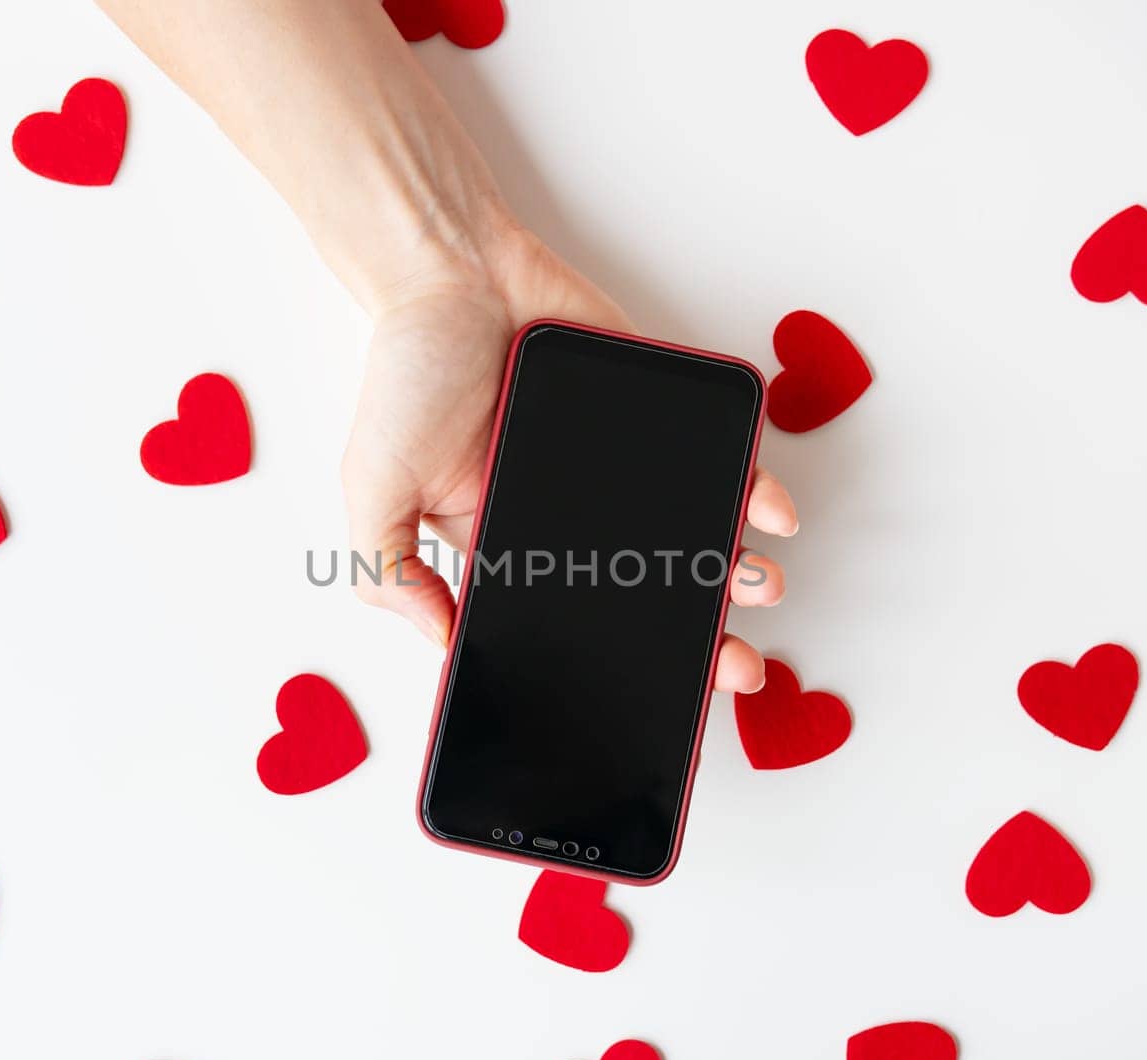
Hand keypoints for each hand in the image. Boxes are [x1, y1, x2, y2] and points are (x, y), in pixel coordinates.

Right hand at [341, 227, 796, 692]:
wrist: (450, 272)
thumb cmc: (407, 377)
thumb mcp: (373, 488)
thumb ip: (392, 573)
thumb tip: (445, 644)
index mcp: (509, 546)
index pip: (575, 625)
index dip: (618, 666)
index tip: (661, 699)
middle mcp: (573, 517)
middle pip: (649, 593)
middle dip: (701, 634)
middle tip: (738, 664)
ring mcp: (622, 468)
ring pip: (693, 533)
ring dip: (737, 569)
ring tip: (760, 588)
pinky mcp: (658, 415)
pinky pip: (716, 458)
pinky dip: (752, 487)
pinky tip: (773, 515)